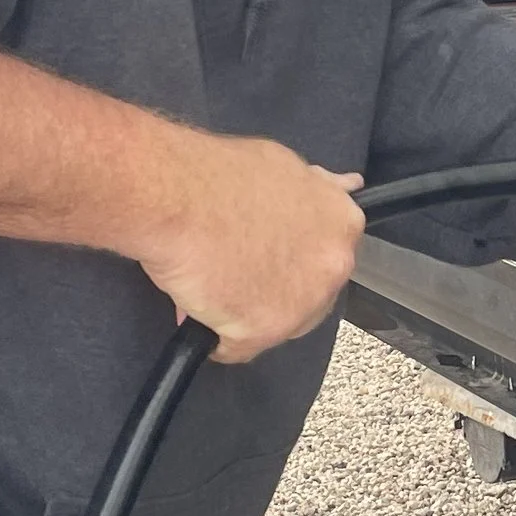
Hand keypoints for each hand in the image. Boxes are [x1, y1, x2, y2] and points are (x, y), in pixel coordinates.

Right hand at [125, 126, 364, 361]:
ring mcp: (302, 302)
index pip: (324, 257)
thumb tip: (342, 186)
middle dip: (271, 285)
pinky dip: (215, 335)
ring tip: (211, 279)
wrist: (173, 196)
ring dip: (244, 310)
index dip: (289, 256)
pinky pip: (237, 348)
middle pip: (306, 294)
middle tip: (234, 266)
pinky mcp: (264, 331)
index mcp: (342, 222)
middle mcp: (332, 264)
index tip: (267, 252)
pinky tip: (199, 304)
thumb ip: (316, 191)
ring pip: (276, 324)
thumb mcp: (284, 167)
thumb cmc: (215, 178)